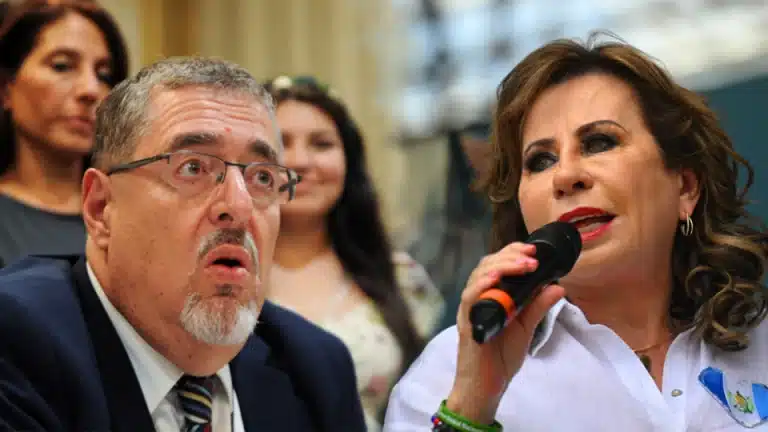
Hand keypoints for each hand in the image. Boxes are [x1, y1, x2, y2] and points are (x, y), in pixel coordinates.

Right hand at [446, 242, 565, 423]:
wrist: (486, 386)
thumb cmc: (501, 357)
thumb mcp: (526, 327)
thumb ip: (539, 306)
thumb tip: (558, 286)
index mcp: (491, 295)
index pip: (497, 264)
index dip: (513, 252)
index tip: (533, 250)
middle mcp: (478, 297)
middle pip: (487, 265)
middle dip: (510, 256)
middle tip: (532, 258)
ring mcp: (471, 308)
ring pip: (478, 276)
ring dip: (501, 266)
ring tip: (522, 265)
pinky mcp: (467, 322)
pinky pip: (470, 298)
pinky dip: (481, 285)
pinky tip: (495, 279)